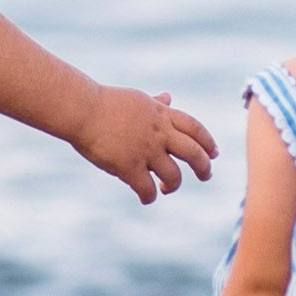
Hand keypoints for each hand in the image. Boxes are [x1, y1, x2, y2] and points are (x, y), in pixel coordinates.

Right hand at [72, 87, 216, 203]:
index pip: (195, 128)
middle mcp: (158, 132)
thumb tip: (169, 97)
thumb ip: (156, 103)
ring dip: (173, 185)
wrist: (81, 109)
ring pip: (174, 175)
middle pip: (194, 153)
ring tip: (167, 188)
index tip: (214, 153)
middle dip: (204, 167)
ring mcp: (145, 150)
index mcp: (161, 114)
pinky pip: (147, 189)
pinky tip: (146, 198)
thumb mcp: (137, 99)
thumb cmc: (104, 103)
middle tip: (206, 176)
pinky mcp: (129, 166)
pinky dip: (149, 197)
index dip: (207, 142)